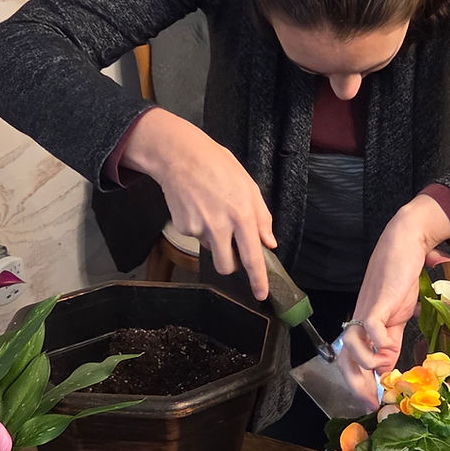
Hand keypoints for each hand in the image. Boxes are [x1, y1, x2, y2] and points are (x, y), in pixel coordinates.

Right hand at [121, 109, 275, 298]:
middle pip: (226, 266)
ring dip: (213, 240)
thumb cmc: (219, 166)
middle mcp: (220, 226)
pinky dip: (198, 226)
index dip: (257, 279)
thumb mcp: (249, 186)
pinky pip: (195, 236)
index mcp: (242, 215)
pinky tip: (197, 206)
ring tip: (211, 211)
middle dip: (229, 263)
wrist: (180, 156)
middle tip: (230, 245)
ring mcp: (199, 228)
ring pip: (210, 249)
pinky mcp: (183, 227)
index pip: (252, 257)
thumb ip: (262, 217)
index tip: (261, 294)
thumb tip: (269, 243)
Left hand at [335, 195, 449, 403]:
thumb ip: (390, 344)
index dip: (358, 385)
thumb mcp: (396, 321)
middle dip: (356, 384)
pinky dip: (375, 340)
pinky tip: (386, 345)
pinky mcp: (378, 301)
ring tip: (382, 365)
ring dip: (365, 362)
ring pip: (351, 345)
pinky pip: (370, 325)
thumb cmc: (400, 282)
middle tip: (370, 402)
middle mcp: (359, 323)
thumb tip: (386, 371)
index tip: (369, 405)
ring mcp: (367, 312)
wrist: (404, 247)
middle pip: (345, 359)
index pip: (352, 362)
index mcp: (362, 329)